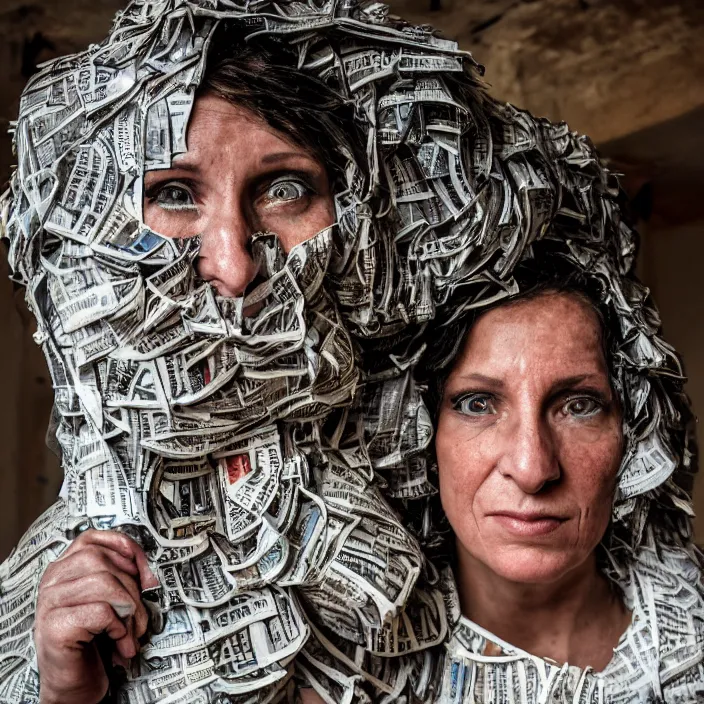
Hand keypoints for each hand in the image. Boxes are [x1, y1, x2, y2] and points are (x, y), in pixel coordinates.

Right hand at [35, 529, 157, 703]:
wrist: (73, 683)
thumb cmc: (93, 639)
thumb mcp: (106, 600)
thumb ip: (117, 576)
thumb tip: (147, 573)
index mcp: (62, 569)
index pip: (91, 539)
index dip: (123, 547)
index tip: (142, 568)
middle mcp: (51, 582)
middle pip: (102, 561)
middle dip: (131, 585)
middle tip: (139, 613)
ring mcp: (49, 604)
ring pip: (104, 584)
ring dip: (129, 610)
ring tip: (131, 632)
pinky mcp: (55, 627)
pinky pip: (101, 612)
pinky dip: (119, 627)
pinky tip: (118, 642)